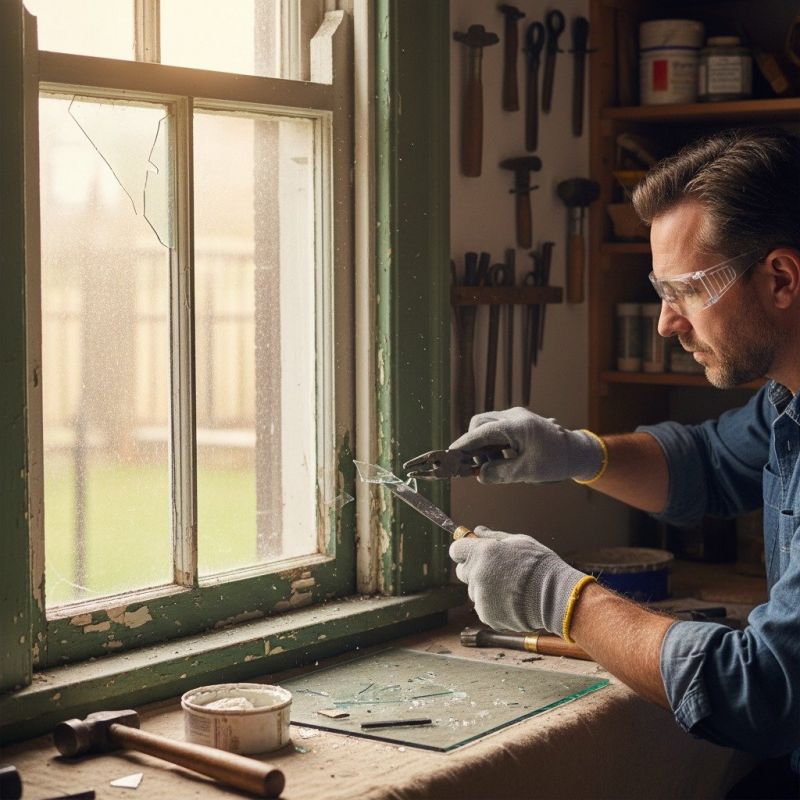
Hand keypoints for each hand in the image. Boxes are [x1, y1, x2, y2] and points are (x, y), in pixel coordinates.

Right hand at [449, 407, 602, 483]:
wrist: (576, 452)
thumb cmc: (555, 461)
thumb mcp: (527, 471)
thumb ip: (500, 473)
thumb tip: (480, 474)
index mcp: (516, 426)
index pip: (481, 432)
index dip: (463, 444)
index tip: (450, 454)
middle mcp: (514, 416)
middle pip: (480, 423)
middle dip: (473, 443)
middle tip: (474, 464)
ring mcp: (516, 416)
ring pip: (487, 425)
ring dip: (484, 445)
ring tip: (494, 465)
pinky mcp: (518, 421)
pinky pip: (497, 428)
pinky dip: (493, 443)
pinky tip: (502, 458)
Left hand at [449, 526, 586, 634]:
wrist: (555, 596)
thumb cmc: (539, 565)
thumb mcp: (519, 541)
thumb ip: (493, 536)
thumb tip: (478, 530)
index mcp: (482, 552)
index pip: (455, 550)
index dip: (464, 551)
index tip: (473, 553)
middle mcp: (477, 574)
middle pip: (462, 572)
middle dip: (475, 570)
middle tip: (497, 571)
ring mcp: (480, 596)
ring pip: (474, 591)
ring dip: (485, 589)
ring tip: (510, 588)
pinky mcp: (486, 614)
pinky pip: (484, 607)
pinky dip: (493, 606)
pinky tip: (512, 601)